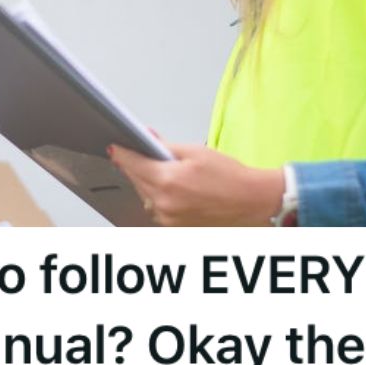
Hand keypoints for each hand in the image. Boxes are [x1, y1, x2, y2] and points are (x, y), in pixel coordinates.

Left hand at [108, 135, 284, 226]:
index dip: (121, 154)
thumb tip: (147, 137)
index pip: (132, 164)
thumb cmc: (230, 177)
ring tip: (166, 173)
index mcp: (167, 181)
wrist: (251, 200)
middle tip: (144, 155)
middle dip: (136, 166)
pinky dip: (158, 198)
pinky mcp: (174, 227)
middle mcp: (164, 203)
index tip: (114, 148)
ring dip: (147, 183)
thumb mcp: (196, 152)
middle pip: (137, 180)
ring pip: (145, 196)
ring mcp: (168, 219)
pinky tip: (172, 189)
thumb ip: (166, 146)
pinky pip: (156, 209)